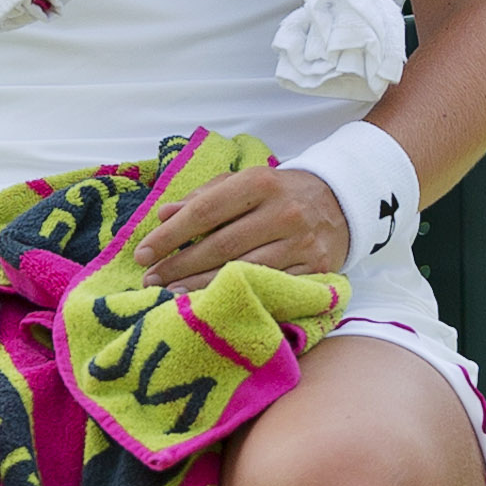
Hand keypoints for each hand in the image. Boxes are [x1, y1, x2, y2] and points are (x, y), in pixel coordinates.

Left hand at [129, 157, 352, 291]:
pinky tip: (214, 303)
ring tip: (170, 296)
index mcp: (260, 183)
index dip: (170, 236)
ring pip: (242, 271)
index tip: (142, 254)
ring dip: (201, 286)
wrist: (343, 202)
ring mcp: (302, 243)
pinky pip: (270, 288)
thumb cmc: (279, 193)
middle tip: (149, 281)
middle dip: (179, 266)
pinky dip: (239, 296)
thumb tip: (162, 215)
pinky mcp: (317, 270)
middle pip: (220, 246)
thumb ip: (203, 197)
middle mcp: (283, 212)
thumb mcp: (244, 183)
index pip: (204, 212)